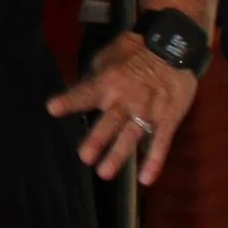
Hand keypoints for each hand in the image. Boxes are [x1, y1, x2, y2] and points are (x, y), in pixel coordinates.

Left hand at [47, 35, 200, 184]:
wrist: (174, 48)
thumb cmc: (135, 51)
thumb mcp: (108, 58)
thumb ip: (93, 78)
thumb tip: (76, 92)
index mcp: (109, 81)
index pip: (86, 93)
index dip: (70, 100)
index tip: (52, 108)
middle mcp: (127, 98)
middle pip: (110, 121)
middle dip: (97, 139)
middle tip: (85, 157)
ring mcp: (149, 111)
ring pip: (132, 136)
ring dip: (119, 155)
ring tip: (105, 172)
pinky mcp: (169, 119)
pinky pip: (161, 142)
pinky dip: (154, 161)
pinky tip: (146, 178)